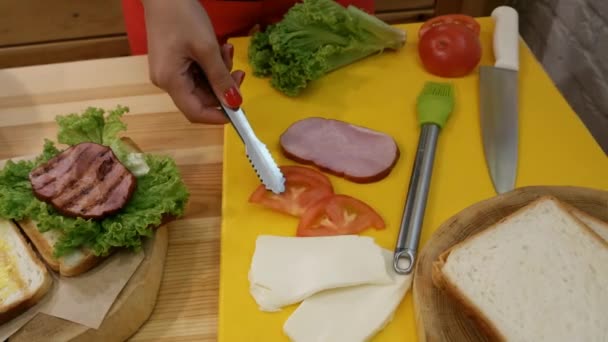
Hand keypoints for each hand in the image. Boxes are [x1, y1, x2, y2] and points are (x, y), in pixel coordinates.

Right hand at [142, 0, 244, 123]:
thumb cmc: (181, 16)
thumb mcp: (207, 48)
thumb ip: (221, 78)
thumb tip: (234, 102)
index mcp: (170, 81)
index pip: (195, 113)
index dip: (218, 116)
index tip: (239, 111)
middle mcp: (167, 81)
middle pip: (201, 98)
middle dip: (223, 88)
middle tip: (239, 72)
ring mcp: (170, 71)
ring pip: (202, 85)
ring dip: (219, 73)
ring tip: (226, 51)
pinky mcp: (175, 62)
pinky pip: (198, 72)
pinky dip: (211, 65)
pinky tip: (219, 49)